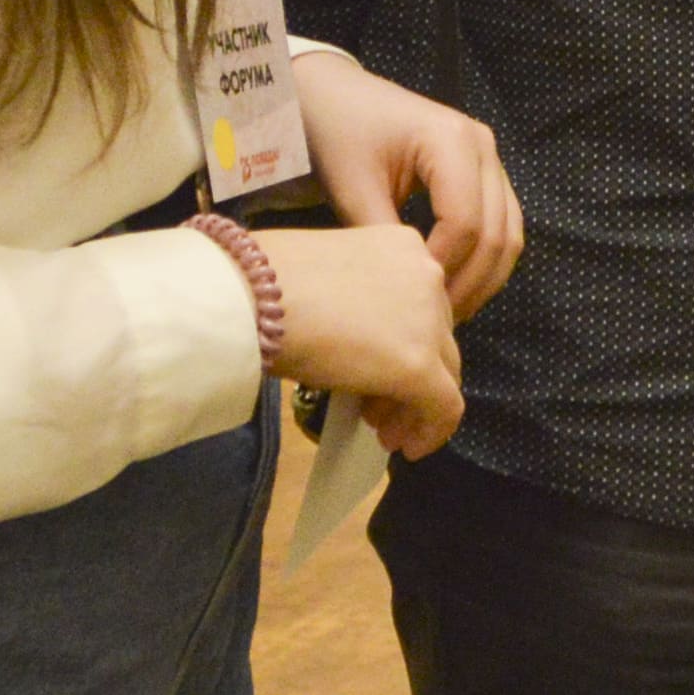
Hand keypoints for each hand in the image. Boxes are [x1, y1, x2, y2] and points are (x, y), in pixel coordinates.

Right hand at [265, 219, 465, 455]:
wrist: (248, 294)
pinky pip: (444, 407)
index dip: (404, 342)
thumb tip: (359, 342)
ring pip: (445, 373)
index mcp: (403, 245)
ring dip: (415, 405)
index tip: (377, 370)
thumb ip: (359, 302)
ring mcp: (428, 320)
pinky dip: (430, 432)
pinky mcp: (419, 365)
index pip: (422, 304)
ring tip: (383, 430)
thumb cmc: (263, 279)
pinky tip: (408, 448)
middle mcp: (428, 275)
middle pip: (437, 338)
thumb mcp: (327, 276)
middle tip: (378, 408)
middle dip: (411, 377)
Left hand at [297, 47, 523, 316]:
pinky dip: (484, 261)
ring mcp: (489, 157)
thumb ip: (384, 240)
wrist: (335, 96)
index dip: (444, 268)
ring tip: (448, 313)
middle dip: (471, 284)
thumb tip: (405, 298)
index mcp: (452, 141)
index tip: (412, 301)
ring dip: (484, 278)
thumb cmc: (338, 134)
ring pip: (509, 234)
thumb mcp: (353, 187)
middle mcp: (483, 146)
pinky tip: (455, 287)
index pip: (465, 222)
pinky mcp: (484, 171)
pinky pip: (500, 225)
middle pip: (497, 233)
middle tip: (436, 322)